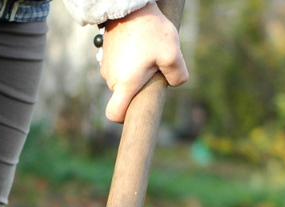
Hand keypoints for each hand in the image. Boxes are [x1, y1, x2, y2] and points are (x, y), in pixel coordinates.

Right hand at [100, 2, 188, 123]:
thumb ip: (178, 75)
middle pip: (125, 95)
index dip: (124, 118)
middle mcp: (111, 78)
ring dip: (136, 73)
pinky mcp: (106, 54)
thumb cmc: (150, 30)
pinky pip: (119, 67)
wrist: (129, 5)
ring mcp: (106, 65)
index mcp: (125, 84)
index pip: (114, 113)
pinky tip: (140, 46)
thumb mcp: (172, 53)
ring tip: (148, 52)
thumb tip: (175, 83)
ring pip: (123, 80)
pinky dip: (129, 63)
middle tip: (155, 68)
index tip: (136, 111)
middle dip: (140, 88)